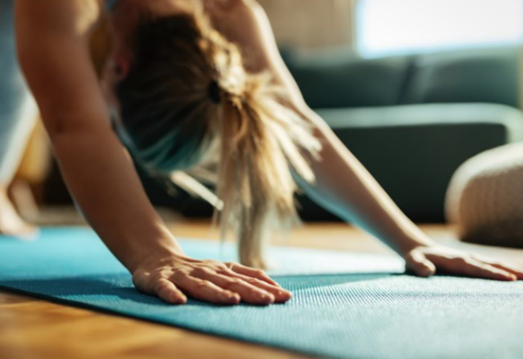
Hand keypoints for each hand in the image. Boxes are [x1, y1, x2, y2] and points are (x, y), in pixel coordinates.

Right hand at [132, 252, 291, 304]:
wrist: (156, 258)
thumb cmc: (194, 270)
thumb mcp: (220, 271)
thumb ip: (243, 278)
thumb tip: (273, 288)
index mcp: (220, 270)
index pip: (246, 278)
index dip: (265, 286)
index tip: (285, 296)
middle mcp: (205, 271)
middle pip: (229, 282)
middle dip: (249, 291)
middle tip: (269, 300)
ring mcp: (182, 276)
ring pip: (201, 285)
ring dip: (217, 293)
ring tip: (233, 301)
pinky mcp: (160, 281)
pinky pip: (166, 288)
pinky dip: (172, 294)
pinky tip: (179, 301)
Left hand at [404, 245, 522, 280]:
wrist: (417, 247)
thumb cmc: (415, 257)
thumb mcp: (412, 261)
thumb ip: (419, 266)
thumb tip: (428, 272)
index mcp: (456, 261)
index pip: (478, 269)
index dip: (493, 274)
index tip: (509, 279)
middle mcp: (466, 258)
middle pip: (492, 265)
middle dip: (510, 271)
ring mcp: (470, 258)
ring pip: (494, 263)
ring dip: (511, 269)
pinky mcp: (470, 261)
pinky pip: (489, 265)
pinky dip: (503, 269)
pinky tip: (513, 275)